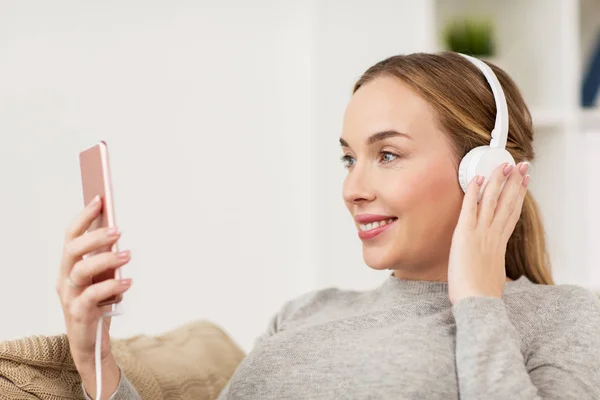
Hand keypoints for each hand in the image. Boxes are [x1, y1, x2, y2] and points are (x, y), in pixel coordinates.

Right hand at [55, 195, 131, 365]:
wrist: (91, 344)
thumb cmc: (98, 306)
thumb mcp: (102, 278)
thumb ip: (106, 259)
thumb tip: (117, 231)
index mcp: (69, 267)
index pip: (71, 236)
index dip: (84, 217)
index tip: (100, 199)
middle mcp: (65, 279)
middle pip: (72, 250)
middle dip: (95, 236)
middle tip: (119, 230)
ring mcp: (70, 297)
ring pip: (81, 271)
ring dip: (106, 259)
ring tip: (128, 255)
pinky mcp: (79, 314)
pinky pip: (92, 296)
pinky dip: (112, 287)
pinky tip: (128, 282)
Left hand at [448, 161, 529, 304]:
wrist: (477, 300)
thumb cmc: (481, 292)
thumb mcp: (493, 273)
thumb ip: (492, 261)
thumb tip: (490, 261)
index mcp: (500, 243)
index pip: (512, 213)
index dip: (519, 196)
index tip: (524, 182)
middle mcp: (493, 234)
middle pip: (507, 202)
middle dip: (515, 182)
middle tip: (521, 166)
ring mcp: (480, 233)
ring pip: (491, 200)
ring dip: (497, 180)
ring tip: (503, 165)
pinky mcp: (465, 234)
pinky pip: (469, 207)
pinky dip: (472, 192)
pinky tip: (476, 178)